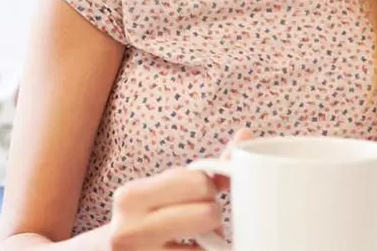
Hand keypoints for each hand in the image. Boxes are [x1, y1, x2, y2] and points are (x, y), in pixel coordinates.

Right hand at [105, 129, 252, 249]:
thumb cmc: (146, 217)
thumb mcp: (163, 190)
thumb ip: (204, 170)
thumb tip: (246, 136)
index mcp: (131, 196)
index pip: (198, 182)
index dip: (208, 188)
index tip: (200, 195)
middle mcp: (130, 229)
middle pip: (208, 213)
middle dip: (212, 214)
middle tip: (202, 220)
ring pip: (209, 244)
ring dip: (212, 240)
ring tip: (200, 239)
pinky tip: (196, 249)